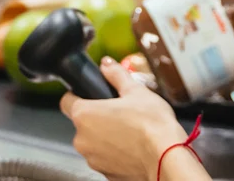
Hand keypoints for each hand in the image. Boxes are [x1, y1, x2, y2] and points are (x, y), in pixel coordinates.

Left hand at [60, 58, 192, 180]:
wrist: (167, 159)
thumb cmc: (152, 125)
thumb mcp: (135, 91)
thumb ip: (116, 75)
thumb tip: (107, 64)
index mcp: (84, 114)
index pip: (66, 101)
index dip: (77, 95)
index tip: (90, 96)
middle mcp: (82, 139)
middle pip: (82, 123)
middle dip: (98, 118)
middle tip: (119, 113)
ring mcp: (93, 159)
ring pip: (94, 143)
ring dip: (106, 137)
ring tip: (129, 131)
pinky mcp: (105, 174)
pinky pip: (105, 159)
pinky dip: (115, 154)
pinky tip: (132, 148)